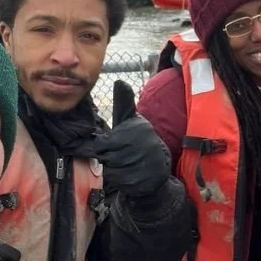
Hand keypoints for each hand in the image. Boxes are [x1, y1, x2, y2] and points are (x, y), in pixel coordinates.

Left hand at [93, 81, 169, 196]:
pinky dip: (119, 179)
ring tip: (127, 164)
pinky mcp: (140, 178)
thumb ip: (123, 103)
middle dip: (109, 158)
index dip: (104, 146)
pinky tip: (130, 174)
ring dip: (114, 169)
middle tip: (123, 156)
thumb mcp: (132, 121)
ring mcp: (141, 161)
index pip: (102, 143)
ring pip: (109, 168)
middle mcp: (141, 143)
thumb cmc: (139, 142)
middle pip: (104, 156)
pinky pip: (116, 180)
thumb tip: (119, 80)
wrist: (158, 169)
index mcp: (136, 127)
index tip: (115, 146)